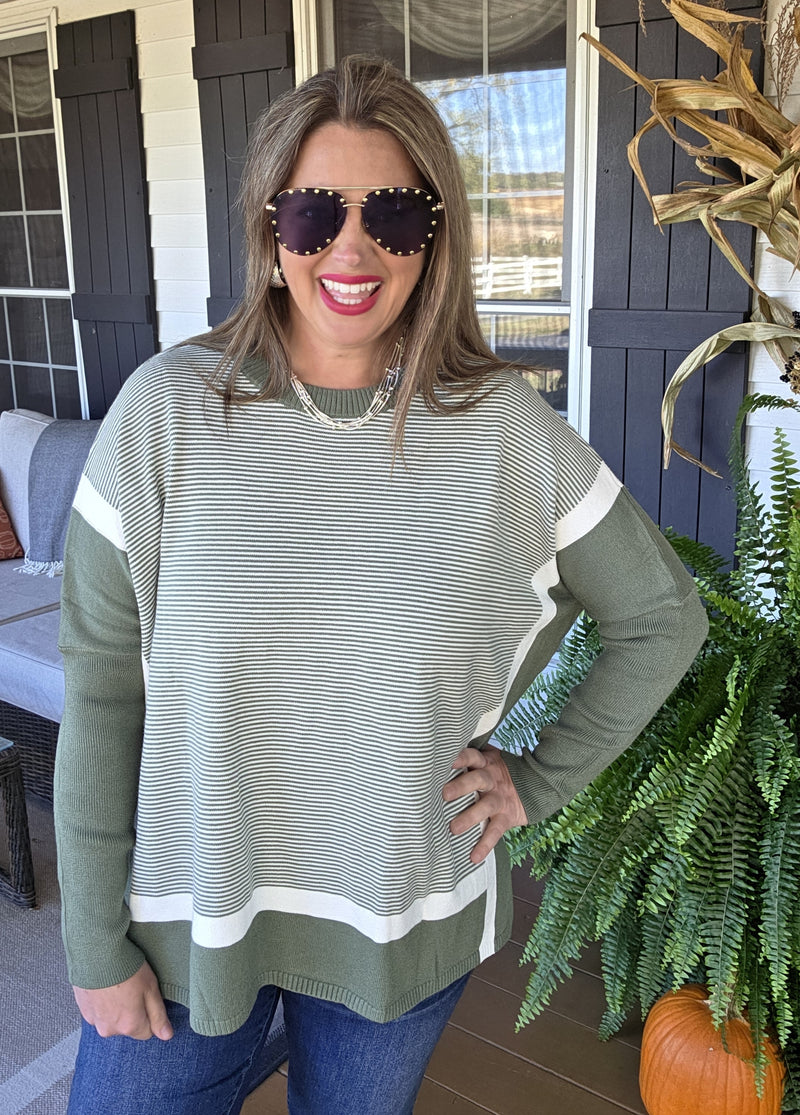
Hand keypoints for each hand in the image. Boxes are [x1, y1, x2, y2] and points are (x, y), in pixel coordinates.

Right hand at [73, 961, 173, 1040]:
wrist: (96, 953)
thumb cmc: (125, 968)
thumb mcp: (150, 988)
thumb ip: (159, 1015)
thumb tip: (166, 1035)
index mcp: (129, 1026)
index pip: (147, 1032)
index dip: (150, 1014)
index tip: (146, 997)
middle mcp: (110, 1029)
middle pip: (127, 1027)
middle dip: (132, 1012)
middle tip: (132, 988)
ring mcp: (94, 1021)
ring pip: (111, 1020)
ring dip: (115, 1008)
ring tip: (117, 985)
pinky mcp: (83, 1010)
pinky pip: (97, 1012)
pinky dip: (102, 1003)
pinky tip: (105, 986)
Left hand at [444, 744, 527, 864]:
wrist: (535, 784)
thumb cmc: (499, 773)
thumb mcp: (489, 761)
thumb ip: (469, 760)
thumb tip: (437, 759)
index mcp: (484, 763)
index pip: (471, 756)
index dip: (460, 757)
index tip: (448, 761)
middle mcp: (492, 779)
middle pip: (478, 780)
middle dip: (462, 786)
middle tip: (445, 794)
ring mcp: (499, 798)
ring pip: (485, 806)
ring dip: (469, 817)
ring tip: (454, 829)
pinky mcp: (507, 816)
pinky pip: (495, 831)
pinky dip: (485, 845)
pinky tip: (474, 857)